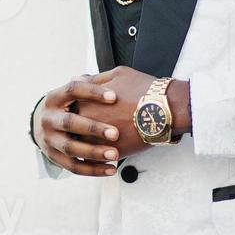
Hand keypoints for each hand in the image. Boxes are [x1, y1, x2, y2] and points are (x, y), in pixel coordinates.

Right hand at [32, 74, 123, 175]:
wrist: (40, 125)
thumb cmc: (66, 106)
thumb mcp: (71, 93)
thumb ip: (88, 84)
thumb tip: (110, 79)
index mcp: (54, 98)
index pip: (72, 90)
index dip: (92, 92)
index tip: (115, 96)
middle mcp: (48, 118)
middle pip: (69, 123)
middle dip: (93, 128)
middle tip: (115, 133)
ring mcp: (49, 139)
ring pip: (71, 148)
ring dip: (93, 152)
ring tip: (115, 154)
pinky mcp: (53, 157)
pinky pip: (73, 166)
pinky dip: (93, 170)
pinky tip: (111, 169)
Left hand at [68, 67, 192, 158]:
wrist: (165, 109)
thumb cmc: (143, 90)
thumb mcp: (116, 75)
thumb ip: (93, 79)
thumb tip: (77, 79)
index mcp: (83, 101)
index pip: (69, 109)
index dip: (75, 110)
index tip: (82, 112)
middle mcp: (85, 122)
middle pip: (72, 130)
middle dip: (77, 130)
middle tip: (86, 129)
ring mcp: (96, 139)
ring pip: (81, 147)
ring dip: (85, 146)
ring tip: (97, 143)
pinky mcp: (109, 154)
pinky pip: (96, 160)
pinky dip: (98, 159)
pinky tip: (106, 154)